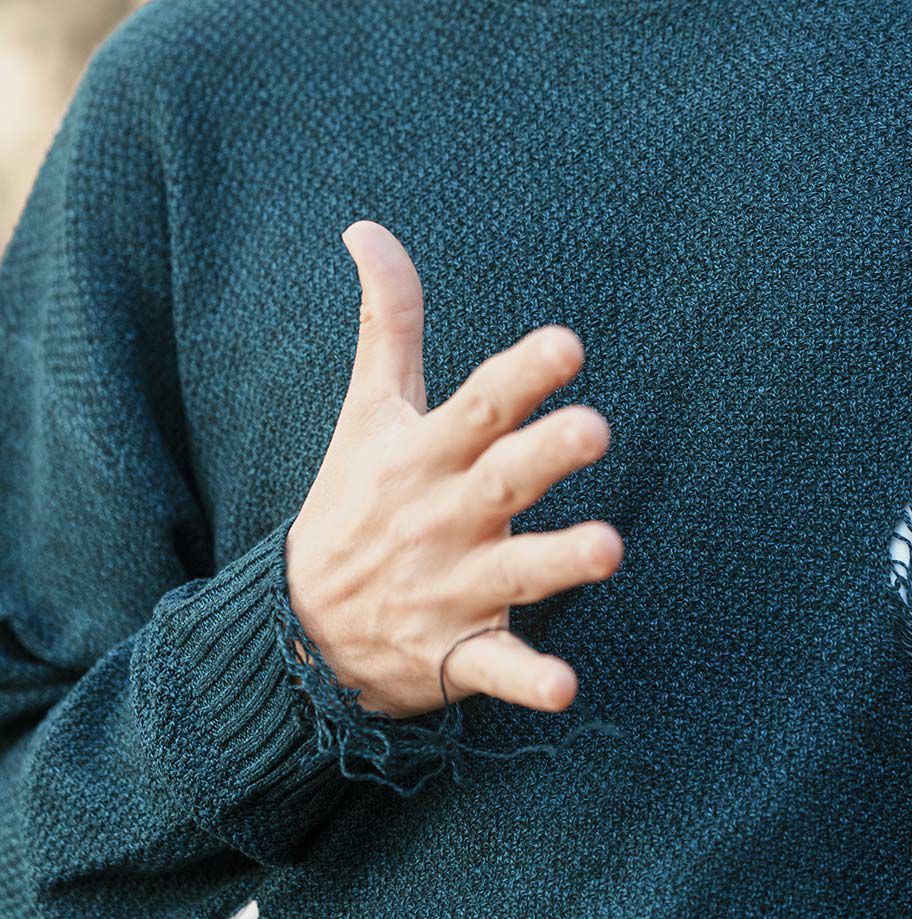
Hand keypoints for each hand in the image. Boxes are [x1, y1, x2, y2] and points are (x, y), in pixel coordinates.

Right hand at [283, 219, 621, 719]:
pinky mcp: (455, 655)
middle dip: (547, 455)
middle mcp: (441, 517)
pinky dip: (527, 683)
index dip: (522, 374)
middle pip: (502, 480)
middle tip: (598, 427)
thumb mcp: (366, 410)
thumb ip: (387, 321)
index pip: (478, 405)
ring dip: (558, 563)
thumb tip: (367, 229)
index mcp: (423, 455)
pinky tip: (566, 689)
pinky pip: (494, 670)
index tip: (568, 343)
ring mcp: (448, 589)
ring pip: (513, 575)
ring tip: (608, 548)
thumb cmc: (351, 500)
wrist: (296, 631)